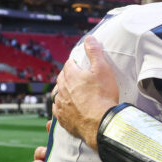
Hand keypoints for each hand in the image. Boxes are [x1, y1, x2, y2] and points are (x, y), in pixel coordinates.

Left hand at [53, 36, 118, 150]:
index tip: (81, 66)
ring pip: (58, 95)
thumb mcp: (103, 69)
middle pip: (61, 79)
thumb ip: (94, 52)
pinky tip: (67, 110)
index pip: (69, 65)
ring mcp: (61, 105)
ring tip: (73, 95)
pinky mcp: (62, 120)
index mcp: (70, 76)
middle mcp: (62, 90)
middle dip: (68, 77)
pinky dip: (61, 109)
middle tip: (78, 79)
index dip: (75, 64)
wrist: (101, 123)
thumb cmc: (103, 96)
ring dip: (64, 93)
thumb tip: (89, 38)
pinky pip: (57, 112)